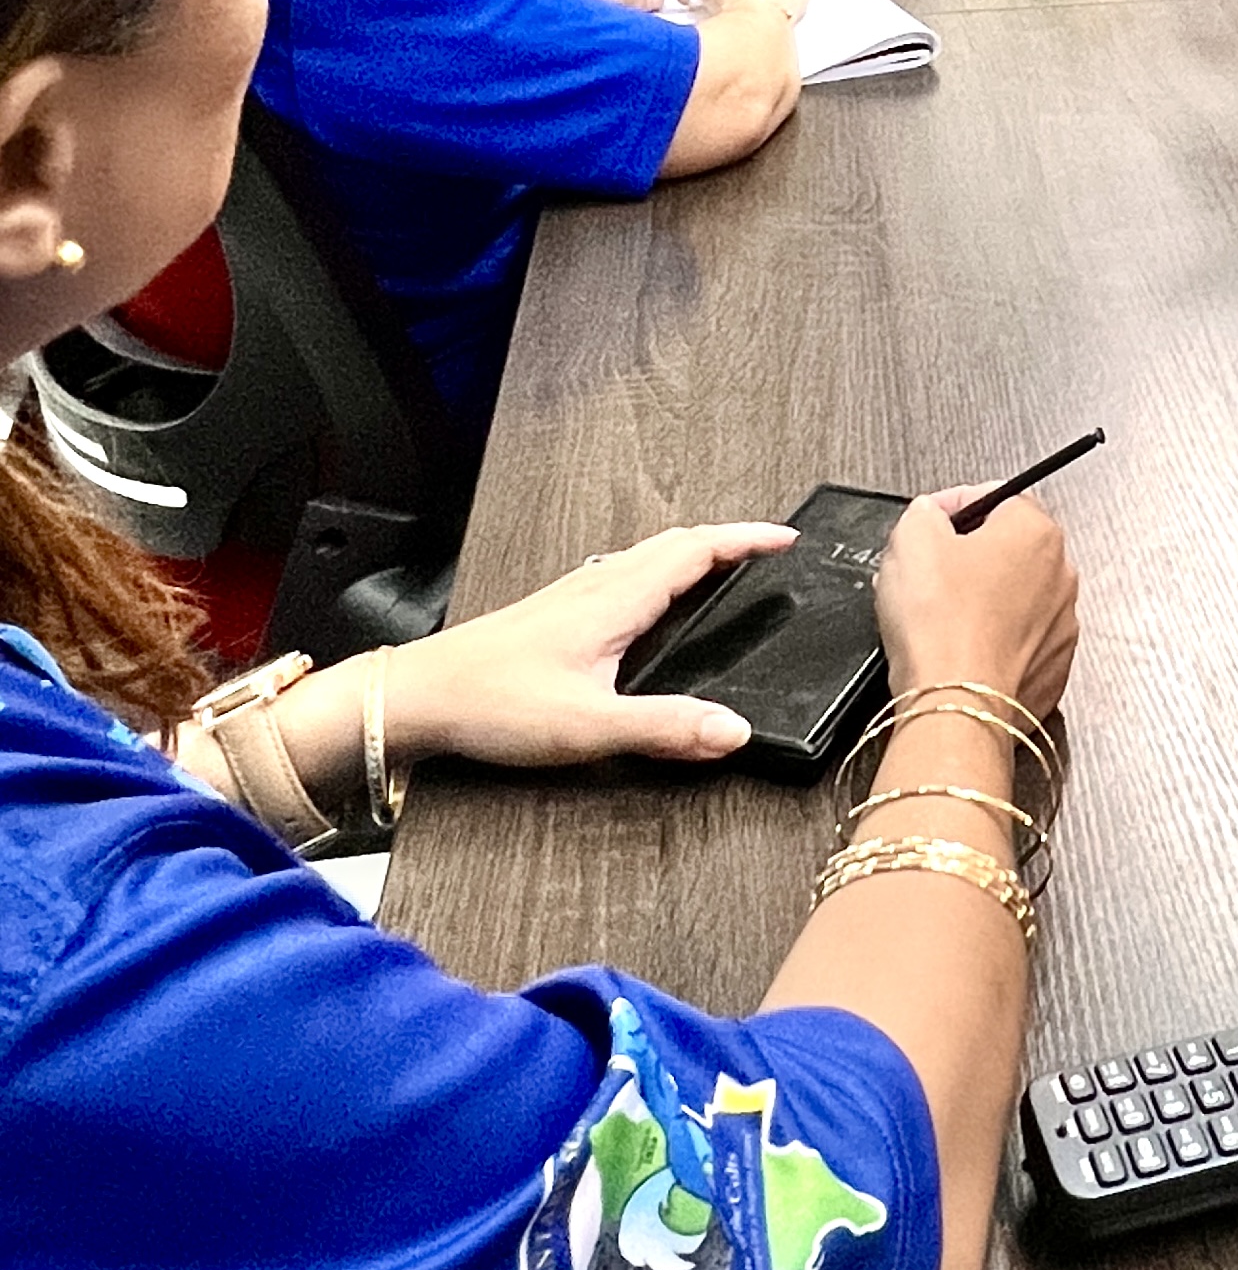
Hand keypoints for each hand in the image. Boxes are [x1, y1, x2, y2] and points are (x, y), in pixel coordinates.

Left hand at [387, 523, 799, 766]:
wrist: (418, 695)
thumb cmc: (491, 703)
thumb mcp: (589, 726)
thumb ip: (666, 728)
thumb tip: (736, 730)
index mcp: (615, 599)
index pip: (695, 550)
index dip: (745, 539)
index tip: (786, 539)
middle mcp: (595, 584)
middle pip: (674, 544)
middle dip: (726, 541)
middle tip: (764, 551)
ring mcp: (571, 594)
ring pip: (645, 556)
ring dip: (690, 554)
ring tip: (721, 569)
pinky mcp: (553, 612)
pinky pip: (621, 574)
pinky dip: (657, 574)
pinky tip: (649, 606)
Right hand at [875, 491, 1078, 723]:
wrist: (956, 705)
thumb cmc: (941, 625)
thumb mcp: (911, 538)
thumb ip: (925, 512)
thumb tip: (929, 517)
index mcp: (1035, 532)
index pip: (994, 498)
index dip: (951, 507)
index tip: (927, 524)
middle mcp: (1061, 577)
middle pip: (1007, 550)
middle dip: (965, 558)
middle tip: (926, 574)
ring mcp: (1061, 628)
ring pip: (1014, 600)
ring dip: (979, 602)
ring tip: (937, 619)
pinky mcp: (1052, 671)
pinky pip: (1016, 645)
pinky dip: (990, 644)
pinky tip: (958, 651)